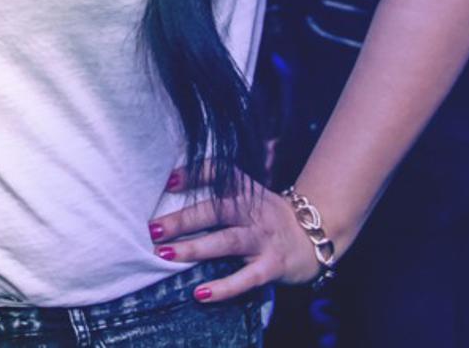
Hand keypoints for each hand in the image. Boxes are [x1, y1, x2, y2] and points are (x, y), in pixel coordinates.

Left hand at [147, 167, 324, 302]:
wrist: (315, 238)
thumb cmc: (269, 217)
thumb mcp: (250, 196)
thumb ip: (220, 191)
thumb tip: (172, 186)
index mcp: (247, 191)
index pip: (221, 174)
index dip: (195, 174)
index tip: (169, 181)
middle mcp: (255, 212)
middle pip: (216, 210)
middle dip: (183, 219)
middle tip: (153, 229)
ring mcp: (264, 239)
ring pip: (227, 241)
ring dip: (194, 248)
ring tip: (165, 254)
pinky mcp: (272, 266)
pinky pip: (246, 278)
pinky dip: (224, 287)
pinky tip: (200, 293)